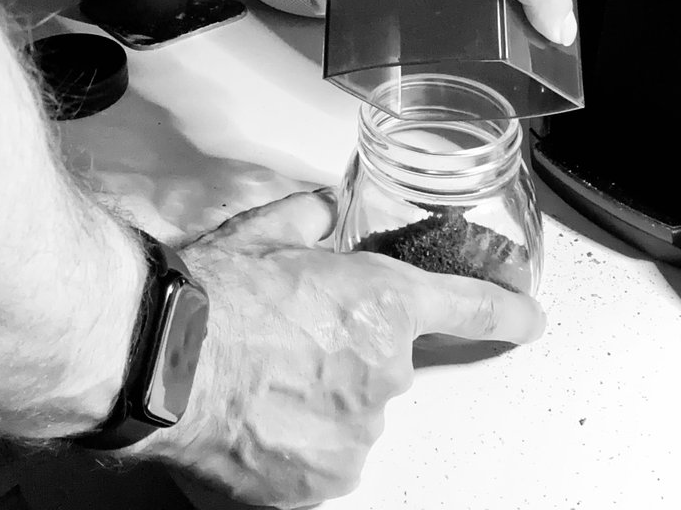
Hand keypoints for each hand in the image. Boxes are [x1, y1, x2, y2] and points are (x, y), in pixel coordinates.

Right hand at [146, 191, 544, 509]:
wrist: (165, 360)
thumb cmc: (211, 296)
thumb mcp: (261, 234)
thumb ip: (307, 222)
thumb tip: (321, 212)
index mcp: (381, 302)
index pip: (466, 307)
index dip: (503, 310)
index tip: (528, 318)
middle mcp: (384, 374)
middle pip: (382, 368)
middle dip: (342, 355)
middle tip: (280, 343)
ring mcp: (357, 438)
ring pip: (348, 419)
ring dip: (314, 404)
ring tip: (253, 383)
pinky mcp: (322, 485)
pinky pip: (317, 465)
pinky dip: (289, 448)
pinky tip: (248, 420)